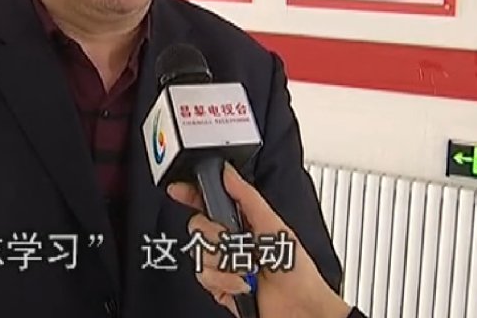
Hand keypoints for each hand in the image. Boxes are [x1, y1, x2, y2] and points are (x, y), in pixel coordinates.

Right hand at [167, 163, 352, 317]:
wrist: (298, 308)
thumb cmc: (296, 270)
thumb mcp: (273, 224)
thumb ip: (247, 196)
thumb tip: (228, 172)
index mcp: (242, 222)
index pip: (208, 202)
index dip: (191, 194)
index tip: (178, 190)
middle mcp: (229, 242)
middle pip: (198, 227)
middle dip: (217, 236)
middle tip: (236, 242)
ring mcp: (222, 265)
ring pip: (199, 253)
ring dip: (225, 262)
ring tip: (247, 267)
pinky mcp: (218, 286)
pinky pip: (204, 276)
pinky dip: (225, 281)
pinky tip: (243, 283)